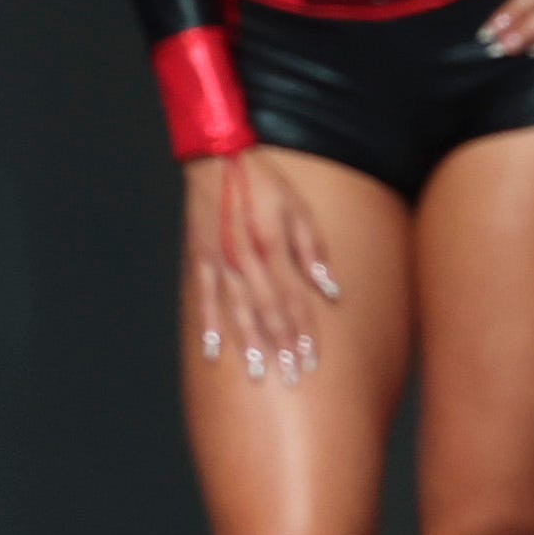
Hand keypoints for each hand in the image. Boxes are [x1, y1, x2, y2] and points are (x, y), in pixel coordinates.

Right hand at [181, 151, 337, 384]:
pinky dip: (208, 326)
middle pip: (267, 312)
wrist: (217, 157)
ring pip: (237, 311)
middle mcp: (246, 259)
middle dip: (281, 347)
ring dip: (249, 344)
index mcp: (272, 246)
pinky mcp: (201, 259)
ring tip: (258, 374)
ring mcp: (220, 261)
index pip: (293, 299)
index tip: (313, 358)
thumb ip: (313, 251)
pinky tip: (212, 352)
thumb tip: (331, 291)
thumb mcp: (298, 209)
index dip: (304, 331)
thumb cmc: (263, 182)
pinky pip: (205, 299)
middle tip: (292, 377)